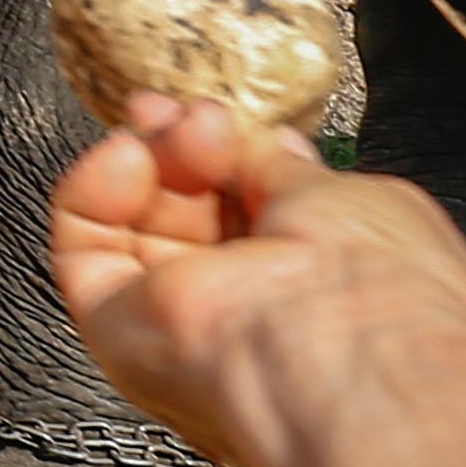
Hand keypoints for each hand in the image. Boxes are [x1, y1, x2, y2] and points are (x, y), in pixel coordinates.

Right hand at [52, 94, 465, 466]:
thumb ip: (286, 171)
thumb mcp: (347, 197)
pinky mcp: (116, 331)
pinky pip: (84, 250)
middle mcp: (239, 319)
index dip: (228, 157)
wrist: (346, 352)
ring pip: (131, 225)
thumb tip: (262, 142)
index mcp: (303, 295)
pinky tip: (127, 152)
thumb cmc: (382, 289)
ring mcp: (177, 328)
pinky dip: (92, 191)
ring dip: (148, 157)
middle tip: (193, 114)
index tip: (218, 114)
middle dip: (183, 147)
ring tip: (175, 125)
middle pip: (184, 215)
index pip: (244, 216)